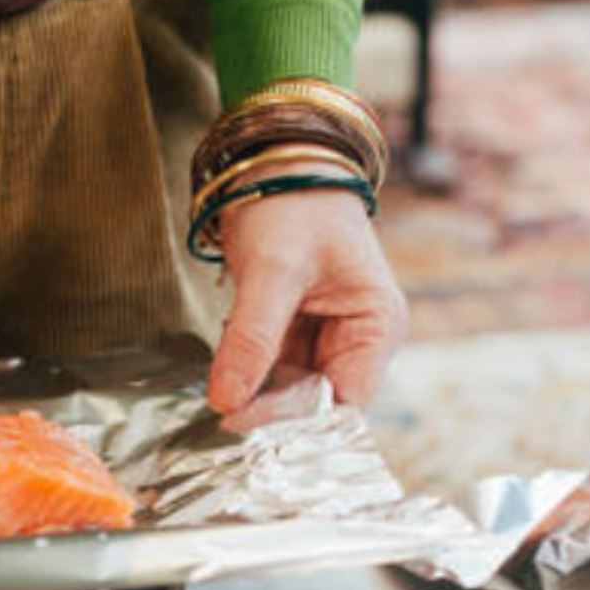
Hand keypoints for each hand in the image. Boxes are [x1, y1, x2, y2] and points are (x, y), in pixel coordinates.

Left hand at [207, 161, 408, 412]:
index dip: (298, 423)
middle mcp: (359, 339)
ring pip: (290, 392)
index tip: (244, 428)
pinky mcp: (295, 332)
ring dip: (254, 400)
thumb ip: (252, 337)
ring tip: (214, 409)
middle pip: (318, 404)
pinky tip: (219, 382)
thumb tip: (226, 403)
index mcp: (376, 325)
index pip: (344, 403)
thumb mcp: (272, 269)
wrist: (274, 161)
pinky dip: (246, 379)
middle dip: (272, 415)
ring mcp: (327, 337)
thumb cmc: (291, 203)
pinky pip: (271, 371)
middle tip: (219, 425)